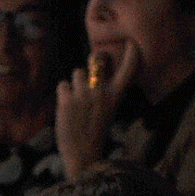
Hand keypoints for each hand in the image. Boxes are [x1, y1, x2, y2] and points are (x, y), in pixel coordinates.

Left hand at [56, 42, 137, 177]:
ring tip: (78, 100)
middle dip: (94, 60)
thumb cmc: (96, 130)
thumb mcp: (110, 109)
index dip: (131, 52)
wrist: (83, 154)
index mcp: (116, 95)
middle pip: (98, 60)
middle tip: (93, 70)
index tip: (131, 41)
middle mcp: (102, 92)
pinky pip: (63, 85)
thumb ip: (107, 90)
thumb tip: (97, 68)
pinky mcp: (67, 100)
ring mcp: (84, 95)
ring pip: (77, 72)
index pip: (129, 68)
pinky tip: (67, 108)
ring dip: (75, 83)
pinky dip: (63, 94)